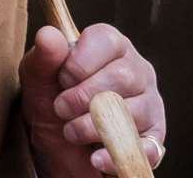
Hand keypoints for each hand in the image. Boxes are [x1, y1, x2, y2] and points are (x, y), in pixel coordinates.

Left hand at [19, 23, 165, 175]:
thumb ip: (43, 58)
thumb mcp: (38, 81)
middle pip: (122, 77)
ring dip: (92, 128)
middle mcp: (136, 70)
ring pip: (133, 111)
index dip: (79, 63)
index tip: (62, 79)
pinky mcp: (154, 138)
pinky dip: (116, 156)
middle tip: (61, 110)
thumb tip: (48, 35)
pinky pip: (147, 148)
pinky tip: (95, 158)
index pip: (107, 40)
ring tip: (72, 132)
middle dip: (83, 98)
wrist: (58, 149)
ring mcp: (149, 103)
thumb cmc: (52, 104)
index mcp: (111, 46)